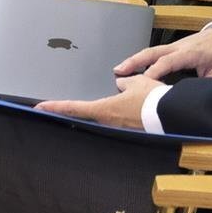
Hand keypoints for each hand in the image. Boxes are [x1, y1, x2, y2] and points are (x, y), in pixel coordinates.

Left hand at [36, 73, 158, 130]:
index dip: (55, 106)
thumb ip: (123, 82)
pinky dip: (112, 113)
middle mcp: (108, 121)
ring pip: (101, 116)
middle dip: (70, 110)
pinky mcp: (130, 130)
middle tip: (53, 107)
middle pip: (84, 115)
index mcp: (104, 109)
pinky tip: (120, 107)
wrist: (171, 115)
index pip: (74, 107)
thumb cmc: (152, 98)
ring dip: (94, 110)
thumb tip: (119, 83)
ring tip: (84, 104)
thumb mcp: (135, 83)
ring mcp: (118, 127)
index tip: (39, 107)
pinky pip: (116, 119)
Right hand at [115, 24, 211, 81]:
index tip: (143, 82)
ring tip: (119, 69)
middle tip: (118, 71)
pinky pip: (154, 52)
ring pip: (150, 51)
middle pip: (152, 52)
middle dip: (134, 61)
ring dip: (134, 59)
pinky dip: (141, 58)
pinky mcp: (172, 47)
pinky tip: (132, 66)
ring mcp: (174, 46)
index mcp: (190, 53)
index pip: (168, 62)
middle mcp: (178, 47)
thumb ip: (206, 85)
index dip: (155, 71)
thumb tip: (195, 99)